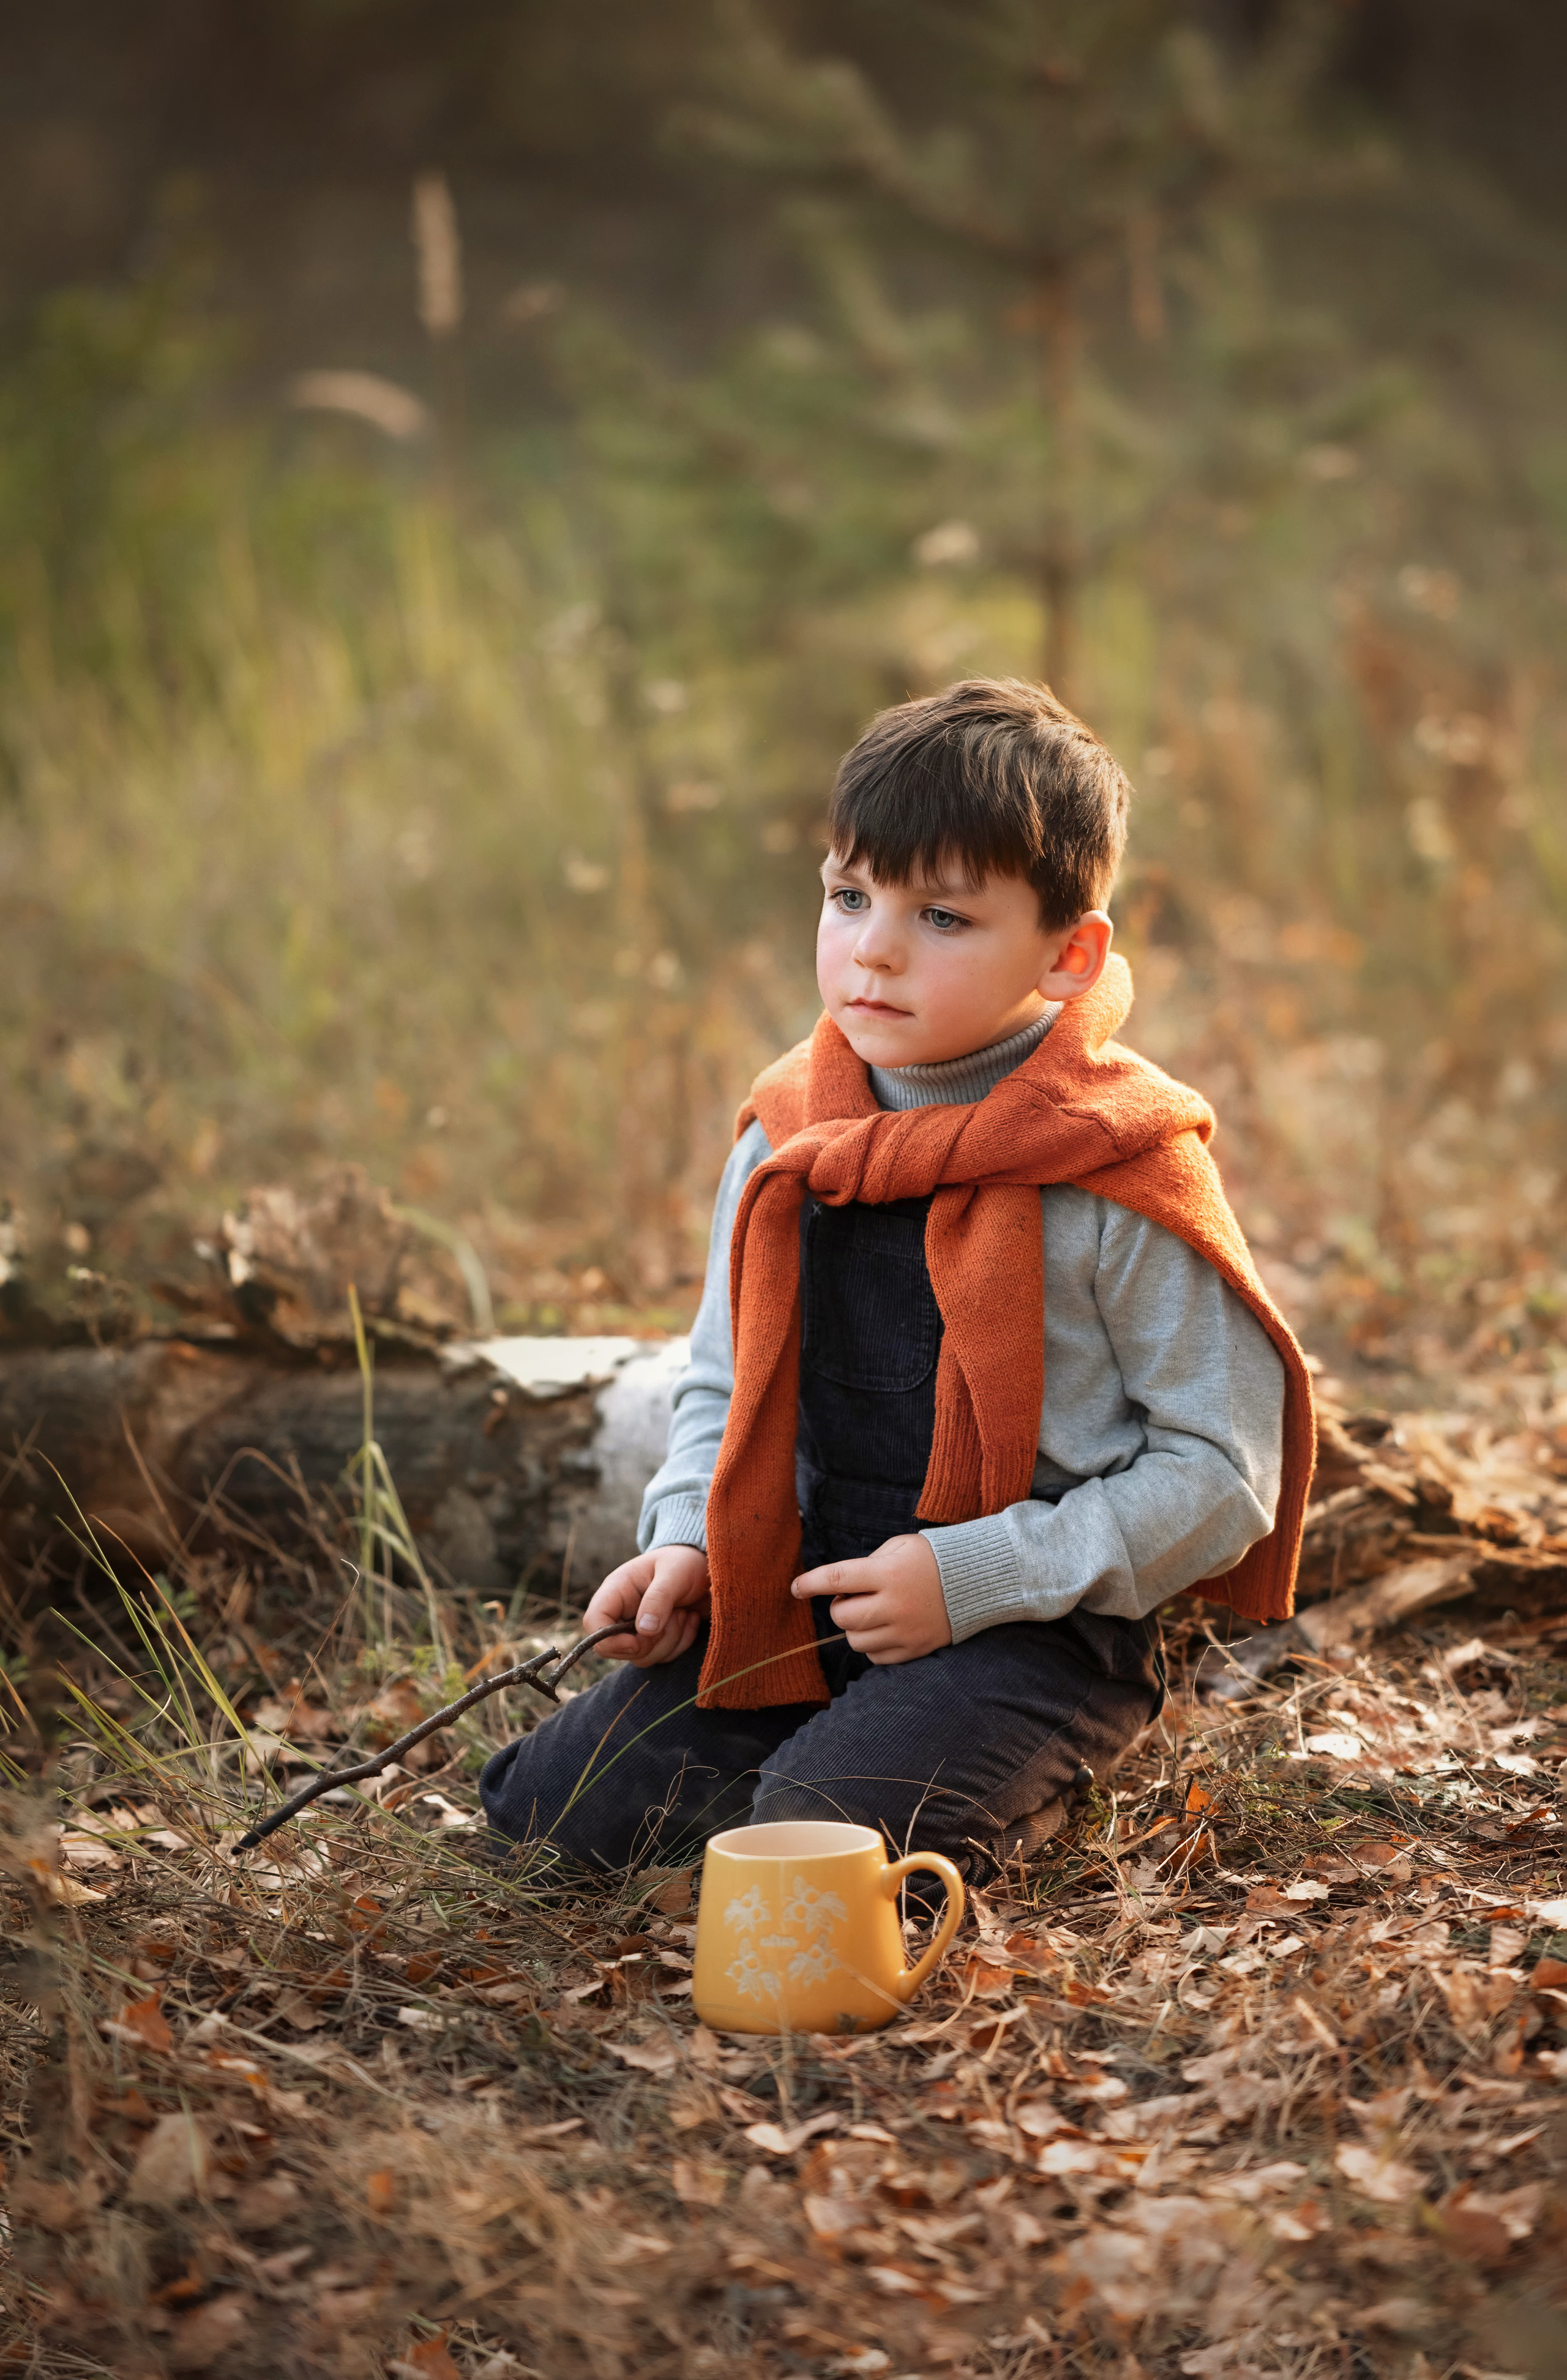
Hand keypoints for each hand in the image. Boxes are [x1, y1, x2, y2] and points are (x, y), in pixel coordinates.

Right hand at [582, 1544, 710, 1666]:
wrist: (708, 1569)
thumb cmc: (686, 1562)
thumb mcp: (675, 1573)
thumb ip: (658, 1598)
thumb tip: (644, 1630)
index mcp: (617, 1590)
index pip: (594, 1622)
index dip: (609, 1639)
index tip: (639, 1640)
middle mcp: (622, 1612)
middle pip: (617, 1648)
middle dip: (650, 1642)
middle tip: (675, 1615)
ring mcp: (638, 1629)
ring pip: (642, 1657)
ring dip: (670, 1640)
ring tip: (684, 1613)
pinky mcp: (655, 1640)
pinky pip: (662, 1657)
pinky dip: (681, 1643)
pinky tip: (690, 1619)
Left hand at [790, 1533, 951, 1663]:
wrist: (977, 1581)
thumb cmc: (932, 1559)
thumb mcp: (898, 1547)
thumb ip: (866, 1564)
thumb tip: (839, 1588)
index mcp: (888, 1573)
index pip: (837, 1579)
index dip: (810, 1583)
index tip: (796, 1588)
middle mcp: (895, 1605)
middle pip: (842, 1617)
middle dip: (839, 1607)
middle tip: (855, 1597)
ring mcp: (905, 1631)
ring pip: (856, 1641)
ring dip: (855, 1628)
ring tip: (874, 1612)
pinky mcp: (914, 1650)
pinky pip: (876, 1658)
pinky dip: (873, 1645)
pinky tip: (887, 1628)